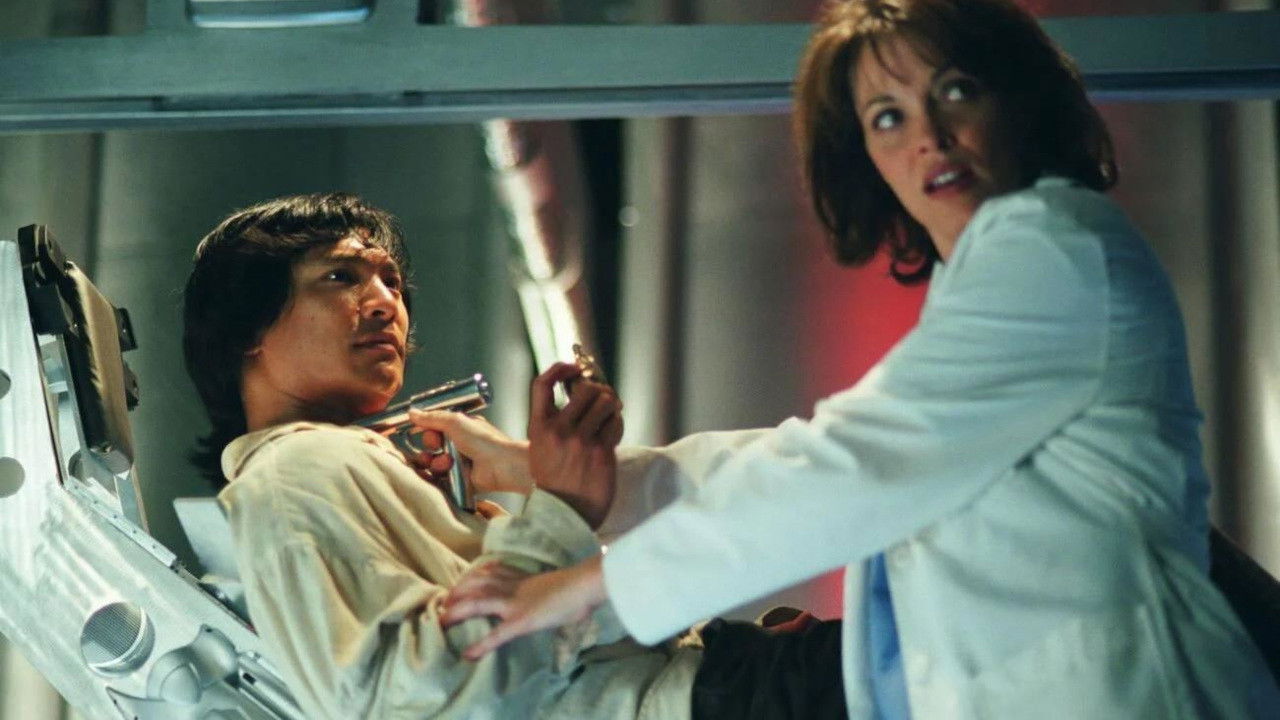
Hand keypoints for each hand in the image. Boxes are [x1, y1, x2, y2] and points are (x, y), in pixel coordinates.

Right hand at [408, 410, 533, 494]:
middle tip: (437, 445)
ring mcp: (460, 463)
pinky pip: (440, 478)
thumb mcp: (455, 422)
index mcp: (462, 428)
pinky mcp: (460, 480)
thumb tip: (413, 413)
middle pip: (432, 446)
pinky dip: (440, 475)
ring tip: (446, 462)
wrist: (501, 465)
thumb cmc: (485, 441)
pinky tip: (447, 471)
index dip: (429, 430)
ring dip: (436, 461)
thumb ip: (432, 417)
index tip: (428, 430)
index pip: (436, 428)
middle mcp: (461, 444)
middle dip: (430, 446)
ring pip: (434, 463)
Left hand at [441, 555, 606, 660]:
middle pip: (479, 583)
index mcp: (525, 579)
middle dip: (459, 591)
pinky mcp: (521, 620)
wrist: (586, 584)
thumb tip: (557, 591)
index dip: (477, 575)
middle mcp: (515, 587)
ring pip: (478, 602)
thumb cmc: (581, 584)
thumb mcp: (560, 583)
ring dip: (458, 611)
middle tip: (444, 600)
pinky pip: (497, 634)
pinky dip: (482, 645)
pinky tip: (469, 654)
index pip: (495, 572)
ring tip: (442, 621)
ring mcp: (515, 603)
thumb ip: (551, 587)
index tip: (465, 578)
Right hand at [528, 363, 623, 528]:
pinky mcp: (601, 452)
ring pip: (605, 401)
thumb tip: (579, 389)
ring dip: (611, 404)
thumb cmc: (556, 482)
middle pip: (584, 388)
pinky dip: (617, 422)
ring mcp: (580, 441)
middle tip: (601, 397)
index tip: (573, 368)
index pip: (542, 384)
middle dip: (597, 389)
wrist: (565, 515)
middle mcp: (558, 431)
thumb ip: (555, 422)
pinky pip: (615, 422)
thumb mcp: (542, 448)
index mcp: (539, 428)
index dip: (560, 369)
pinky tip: (611, 432)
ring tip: (608, 414)